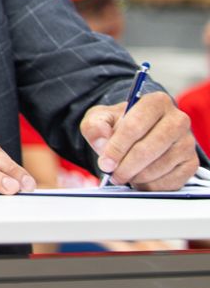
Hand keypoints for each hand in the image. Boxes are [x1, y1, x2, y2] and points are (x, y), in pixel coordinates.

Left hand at [83, 93, 197, 190]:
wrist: (138, 133)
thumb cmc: (119, 124)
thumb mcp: (100, 118)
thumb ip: (95, 126)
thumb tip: (103, 140)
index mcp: (156, 102)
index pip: (135, 126)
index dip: (117, 147)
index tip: (105, 163)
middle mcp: (177, 120)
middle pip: (149, 148)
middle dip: (126, 166)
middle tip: (112, 174)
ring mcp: (187, 142)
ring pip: (160, 166)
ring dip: (137, 176)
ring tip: (123, 176)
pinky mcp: (191, 163)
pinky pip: (172, 181)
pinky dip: (151, 185)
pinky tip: (139, 180)